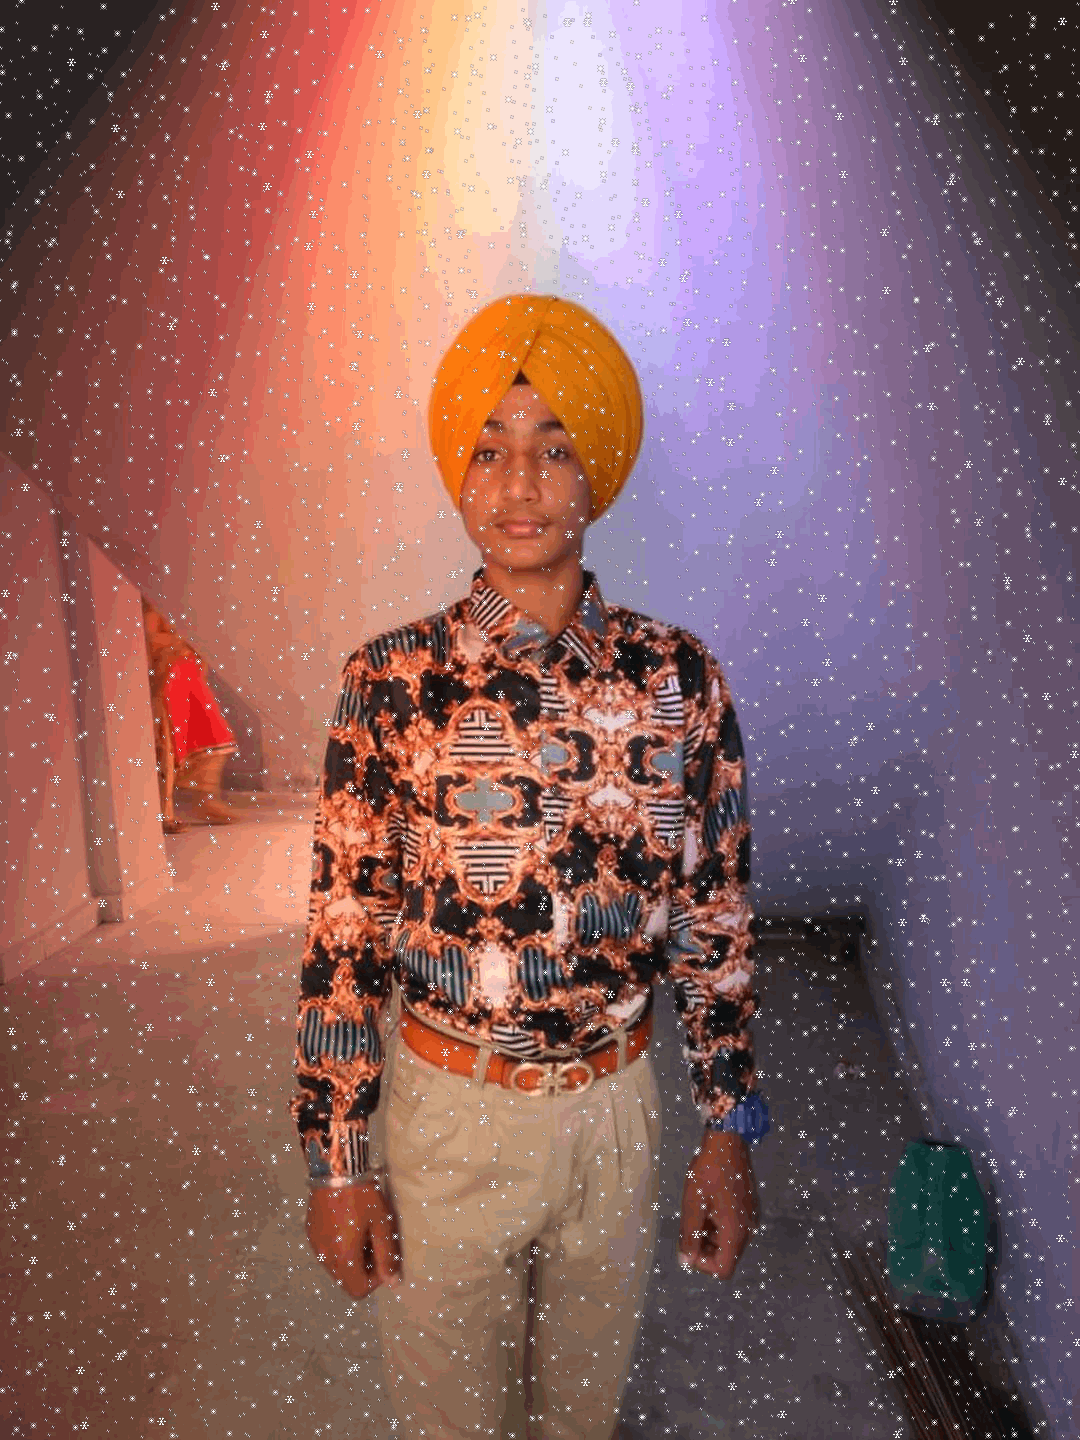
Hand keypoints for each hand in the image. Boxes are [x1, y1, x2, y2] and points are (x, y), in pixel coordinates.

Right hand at [306, 1182, 401, 1299]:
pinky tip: (347, 1223)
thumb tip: (393, 1283)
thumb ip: (387, 1256)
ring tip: (362, 1231)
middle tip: (375, 1241)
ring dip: (351, 1258)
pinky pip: (326, 1251)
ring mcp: (315, 1245)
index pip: (358, 1290)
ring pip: (335, 1267)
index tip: (383, 1257)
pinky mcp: (310, 1232)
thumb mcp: (381, 1224)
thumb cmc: (363, 1196)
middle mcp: (324, 1257)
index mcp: (343, 1258)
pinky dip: (338, 1247)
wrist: (336, 1169)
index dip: (375, 1280)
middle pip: (346, 1280)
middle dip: (363, 1268)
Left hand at [678, 1129, 759, 1280]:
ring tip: (698, 1210)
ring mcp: (751, 1217)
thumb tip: (685, 1261)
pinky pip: (734, 1227)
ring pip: (729, 1242)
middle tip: (690, 1224)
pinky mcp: (750, 1207)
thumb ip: (689, 1235)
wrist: (728, 1141)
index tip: (689, 1242)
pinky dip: (719, 1223)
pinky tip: (708, 1203)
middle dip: (705, 1247)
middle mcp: (749, 1229)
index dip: (702, 1263)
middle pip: (727, 1256)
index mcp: (736, 1231)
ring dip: (710, 1234)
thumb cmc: (708, 1171)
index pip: (722, 1269)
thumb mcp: (692, 1204)